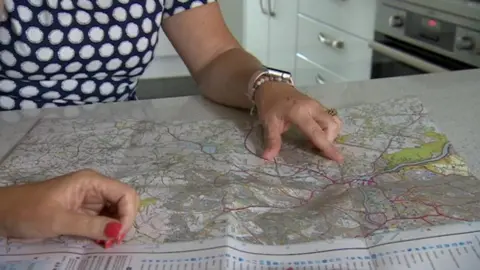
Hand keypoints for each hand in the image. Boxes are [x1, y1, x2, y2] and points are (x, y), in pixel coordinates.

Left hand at [0, 169, 139, 242]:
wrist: (4, 213)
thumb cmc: (29, 211)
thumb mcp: (60, 220)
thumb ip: (91, 226)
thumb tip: (119, 233)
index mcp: (92, 181)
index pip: (125, 194)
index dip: (128, 214)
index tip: (118, 235)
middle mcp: (96, 188)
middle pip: (125, 202)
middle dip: (123, 222)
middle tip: (112, 242)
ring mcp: (91, 199)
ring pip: (116, 212)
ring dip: (115, 228)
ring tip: (105, 243)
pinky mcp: (85, 211)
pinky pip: (104, 219)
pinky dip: (106, 231)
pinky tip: (99, 241)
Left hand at [254, 82, 342, 161]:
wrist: (271, 85)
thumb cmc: (269, 104)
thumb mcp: (268, 123)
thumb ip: (272, 140)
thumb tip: (268, 157)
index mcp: (299, 112)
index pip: (316, 132)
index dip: (327, 146)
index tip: (338, 158)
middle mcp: (312, 107)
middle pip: (331, 126)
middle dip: (328, 140)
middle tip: (314, 148)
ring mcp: (317, 105)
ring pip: (333, 122)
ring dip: (329, 134)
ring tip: (315, 142)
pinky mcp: (318, 105)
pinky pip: (330, 118)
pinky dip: (328, 128)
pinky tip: (317, 133)